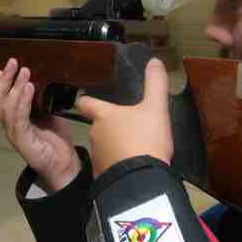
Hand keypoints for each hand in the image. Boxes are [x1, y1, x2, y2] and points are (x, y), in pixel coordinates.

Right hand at [0, 57, 80, 192]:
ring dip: (15, 86)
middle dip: (3, 79)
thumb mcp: (48, 114)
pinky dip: (22, 101)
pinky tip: (29, 88)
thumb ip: (41, 101)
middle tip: (13, 63)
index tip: (6, 67)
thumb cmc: (56, 140)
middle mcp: (10, 125)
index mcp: (14, 118)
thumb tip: (42, 81)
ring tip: (25, 73)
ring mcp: (14, 133)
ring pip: (5, 107)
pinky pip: (19, 118)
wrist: (64, 165)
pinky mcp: (22, 140)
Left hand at [75, 58, 171, 176]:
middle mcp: (95, 134)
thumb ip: (155, 84)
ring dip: (115, 145)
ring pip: (104, 146)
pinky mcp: (103, 176)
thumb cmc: (145, 138)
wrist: (140, 180)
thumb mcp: (156, 108)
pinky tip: (133, 165)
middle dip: (110, 126)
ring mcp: (98, 157)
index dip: (87, 100)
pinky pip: (110, 166)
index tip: (89, 100)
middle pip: (99, 126)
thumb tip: (155, 61)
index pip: (85, 103)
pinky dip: (118, 163)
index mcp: (103, 116)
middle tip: (129, 125)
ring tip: (135, 146)